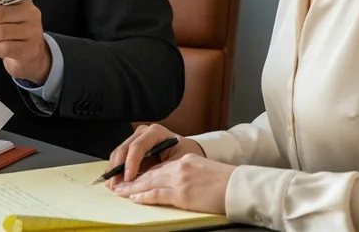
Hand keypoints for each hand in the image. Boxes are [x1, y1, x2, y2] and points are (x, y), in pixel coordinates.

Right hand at [107, 123, 205, 186]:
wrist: (186, 151)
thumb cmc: (185, 154)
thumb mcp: (177, 161)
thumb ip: (161, 168)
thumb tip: (144, 181)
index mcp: (155, 132)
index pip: (138, 146)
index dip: (131, 162)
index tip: (129, 178)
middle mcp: (143, 133)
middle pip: (124, 148)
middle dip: (118, 168)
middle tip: (116, 184)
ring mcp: (136, 139)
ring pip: (118, 153)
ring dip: (114, 170)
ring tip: (113, 185)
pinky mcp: (132, 149)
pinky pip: (120, 158)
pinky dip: (116, 170)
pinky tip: (115, 181)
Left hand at [111, 153, 234, 214]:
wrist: (239, 186)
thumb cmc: (227, 182)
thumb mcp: (204, 170)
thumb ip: (189, 172)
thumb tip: (179, 182)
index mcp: (185, 160)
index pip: (159, 166)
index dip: (143, 172)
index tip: (133, 177)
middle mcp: (180, 167)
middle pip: (150, 173)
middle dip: (133, 179)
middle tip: (119, 184)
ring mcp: (180, 180)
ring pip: (149, 182)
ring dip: (133, 188)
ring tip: (121, 191)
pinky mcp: (182, 194)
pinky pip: (157, 194)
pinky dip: (143, 196)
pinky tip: (134, 198)